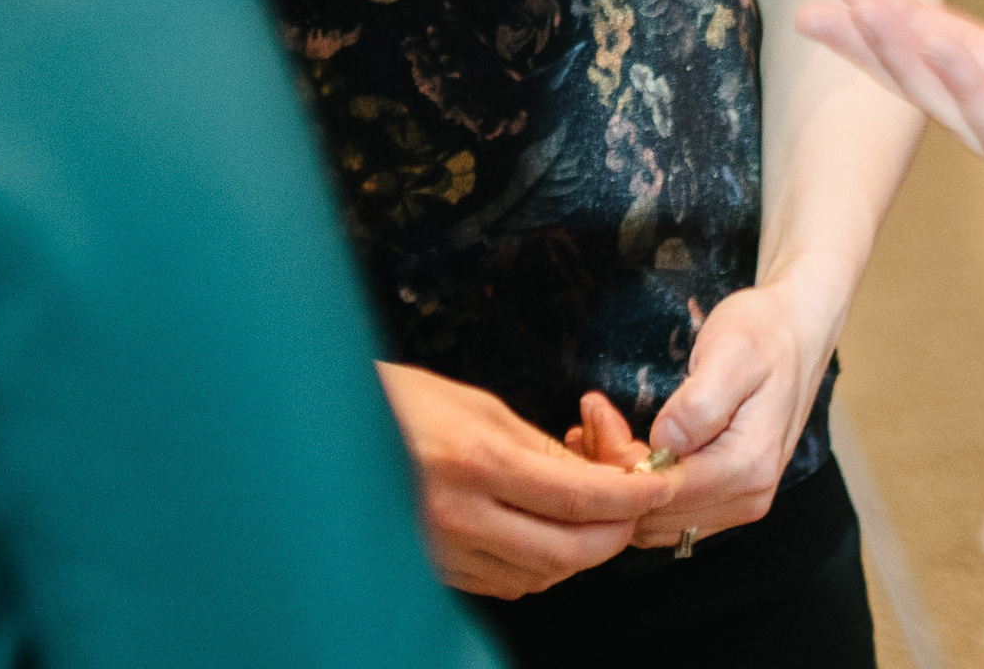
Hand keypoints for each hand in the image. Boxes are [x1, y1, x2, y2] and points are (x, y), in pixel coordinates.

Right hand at [378, 363, 672, 598]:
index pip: (578, 498)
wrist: (324, 434)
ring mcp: (445, 552)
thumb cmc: (397, 403)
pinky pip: (505, 581)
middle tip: (634, 506)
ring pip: (541, 574)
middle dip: (615, 533)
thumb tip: (594, 477)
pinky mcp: (435, 571)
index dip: (631, 495)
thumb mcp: (475, 406)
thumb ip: (537, 447)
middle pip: (569, 552)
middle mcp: (461, 516)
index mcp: (475, 461)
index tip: (659, 483)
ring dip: (577, 550)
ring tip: (585, 511)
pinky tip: (538, 530)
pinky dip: (537, 562)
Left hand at [621, 277, 832, 550]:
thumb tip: (663, 444)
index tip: (595, 408)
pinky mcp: (727, 496)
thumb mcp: (731, 353)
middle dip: (611, 468)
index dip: (618, 458)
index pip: (662, 491)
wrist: (796, 331)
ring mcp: (738, 502)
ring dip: (618, 481)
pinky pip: (669, 512)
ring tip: (596, 425)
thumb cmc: (763, 335)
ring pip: (655, 520)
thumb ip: (699, 404)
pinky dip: (636, 488)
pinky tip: (615, 446)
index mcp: (747, 468)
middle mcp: (746, 499)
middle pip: (655, 512)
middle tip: (589, 413)